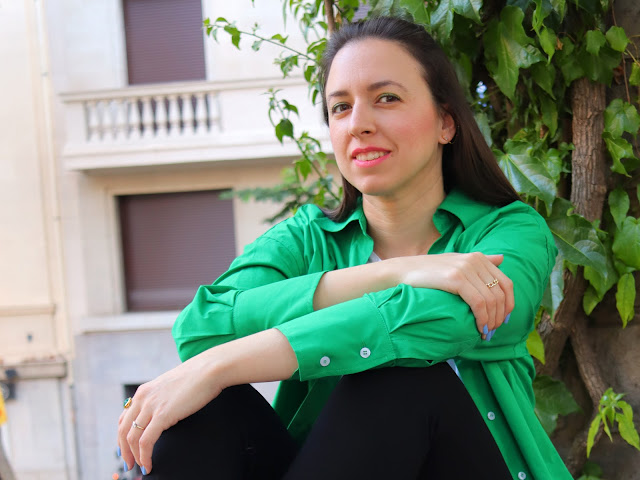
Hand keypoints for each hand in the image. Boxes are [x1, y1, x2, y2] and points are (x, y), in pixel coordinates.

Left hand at [117, 350, 223, 474]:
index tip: (126, 449)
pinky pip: (146, 441)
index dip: (122, 437)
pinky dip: (144, 456)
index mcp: (144, 391)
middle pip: (123, 430)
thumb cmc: (197, 377)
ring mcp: (151, 406)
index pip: (124, 418)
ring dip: (134, 457)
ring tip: (141, 467)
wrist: (209, 370)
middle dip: (125, 451)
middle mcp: (142, 398)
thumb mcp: (171, 387)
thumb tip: (164, 412)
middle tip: (129, 464)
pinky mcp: (162, 415)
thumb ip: (162, 398)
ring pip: (132, 438)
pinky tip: (149, 464)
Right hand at [392, 252, 513, 337]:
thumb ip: (480, 261)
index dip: (508, 304)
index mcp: (478, 257)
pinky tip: (479, 328)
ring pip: (491, 300)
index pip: (506, 283)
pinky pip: (479, 303)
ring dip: (492, 320)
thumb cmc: (429, 271)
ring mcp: (466, 269)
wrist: (403, 271)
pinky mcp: (456, 279)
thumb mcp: (456, 262)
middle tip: (492, 331)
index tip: (503, 320)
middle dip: (500, 316)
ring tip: (485, 333)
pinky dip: (482, 318)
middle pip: (500, 294)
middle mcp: (475, 261)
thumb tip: (502, 258)